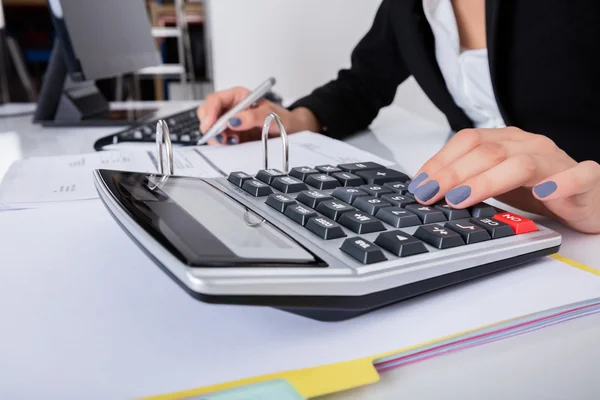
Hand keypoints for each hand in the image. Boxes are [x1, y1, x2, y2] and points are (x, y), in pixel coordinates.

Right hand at [196, 86, 320, 144]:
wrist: (292, 131)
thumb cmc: (282, 118)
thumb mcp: (271, 114)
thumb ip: (253, 116)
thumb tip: (234, 120)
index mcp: (238, 97)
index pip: (216, 100)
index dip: (210, 111)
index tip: (211, 124)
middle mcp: (231, 109)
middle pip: (208, 113)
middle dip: (209, 125)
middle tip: (217, 136)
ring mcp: (231, 123)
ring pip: (211, 128)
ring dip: (216, 136)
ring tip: (230, 141)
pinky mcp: (233, 136)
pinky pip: (220, 139)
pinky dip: (222, 144)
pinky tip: (233, 144)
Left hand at [407, 127, 599, 233]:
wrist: (588, 199)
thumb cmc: (539, 190)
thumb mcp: (497, 185)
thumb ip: (468, 183)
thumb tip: (428, 192)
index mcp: (507, 142)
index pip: (467, 141)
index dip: (440, 161)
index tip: (418, 184)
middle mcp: (529, 145)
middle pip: (487, 152)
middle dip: (452, 174)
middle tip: (430, 195)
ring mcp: (557, 161)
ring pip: (520, 164)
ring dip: (486, 181)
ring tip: (460, 199)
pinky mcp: (585, 180)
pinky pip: (579, 176)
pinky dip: (561, 183)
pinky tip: (543, 193)